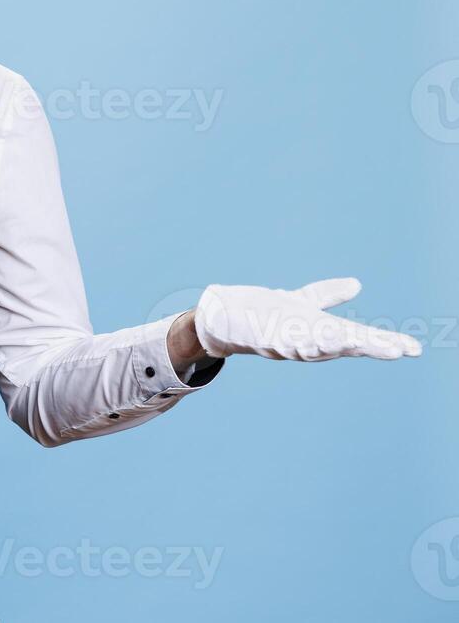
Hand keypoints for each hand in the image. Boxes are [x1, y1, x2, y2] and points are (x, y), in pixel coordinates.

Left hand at [192, 277, 421, 361]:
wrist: (220, 318)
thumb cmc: (263, 313)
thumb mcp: (298, 302)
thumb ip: (325, 295)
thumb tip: (356, 285)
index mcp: (318, 332)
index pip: (356, 338)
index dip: (384, 344)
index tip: (414, 349)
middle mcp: (304, 342)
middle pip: (341, 346)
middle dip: (368, 348)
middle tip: (398, 351)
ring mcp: (282, 341)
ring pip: (311, 346)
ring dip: (331, 345)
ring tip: (353, 341)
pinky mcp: (257, 335)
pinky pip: (275, 338)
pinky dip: (289, 339)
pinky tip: (301, 338)